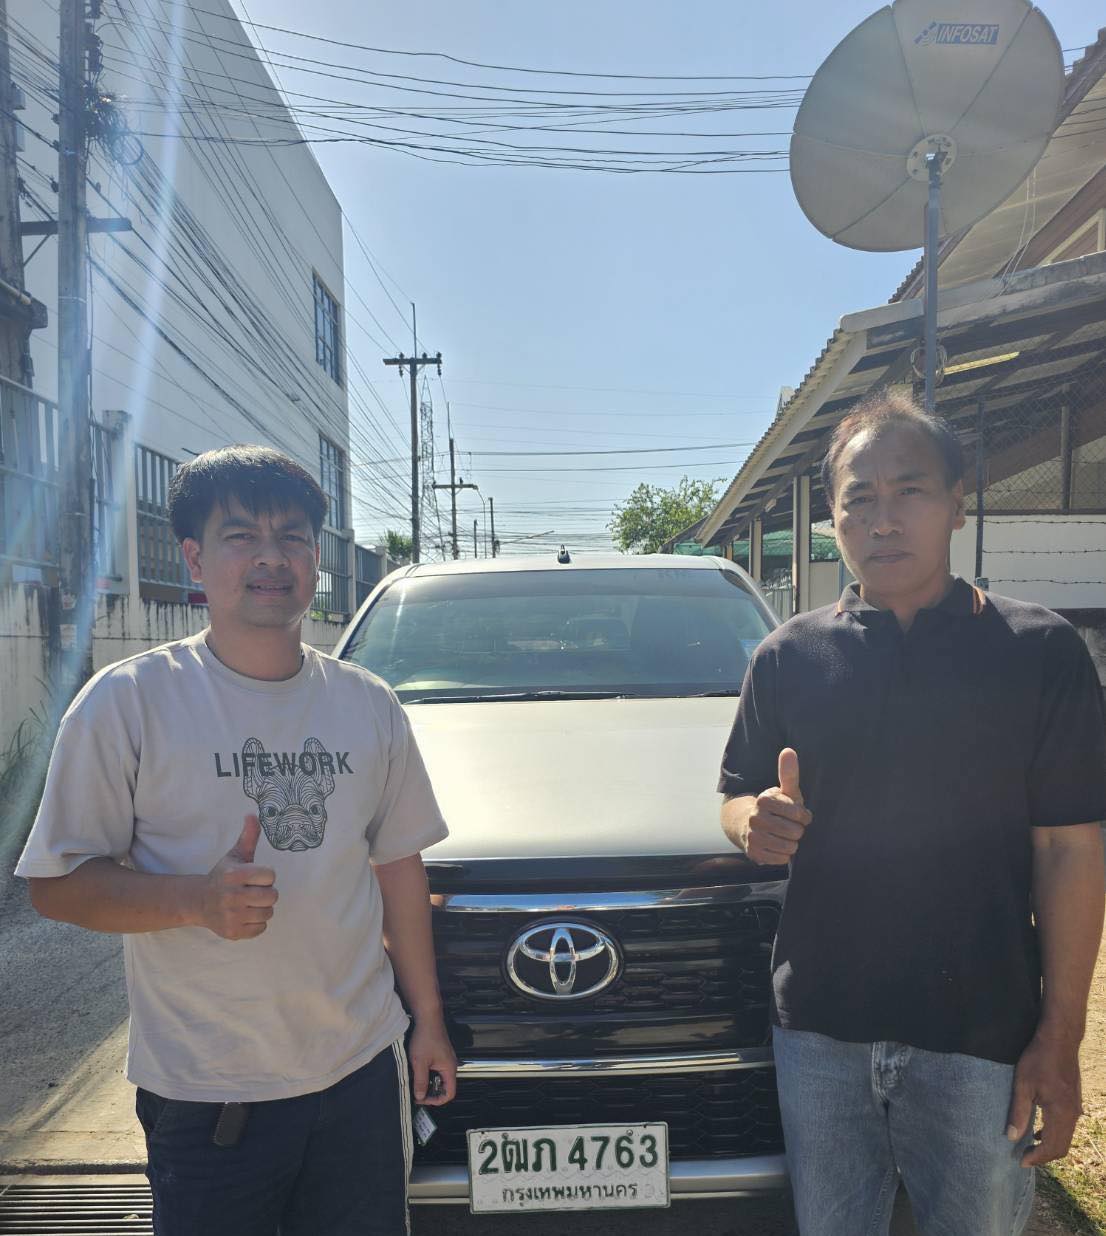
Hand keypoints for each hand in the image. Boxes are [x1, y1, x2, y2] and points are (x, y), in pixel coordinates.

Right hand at [198, 814, 277, 940]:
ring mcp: (231, 916)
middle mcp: (231, 896)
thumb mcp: (235, 855)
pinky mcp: (233, 932)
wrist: (199, 902)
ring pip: (268, 913)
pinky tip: (244, 916)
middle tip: (252, 891)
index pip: (271, 875)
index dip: (265, 876)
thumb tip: (252, 815)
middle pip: (272, 896)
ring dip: (262, 909)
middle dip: (265, 893)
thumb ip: (248, 836)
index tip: (254, 877)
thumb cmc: (224, 876)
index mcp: (234, 874)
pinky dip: (256, 924)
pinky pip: (261, 929)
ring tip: (248, 903)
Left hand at [409, 1013, 457, 1105]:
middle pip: (444, 1087)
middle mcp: (450, 1065)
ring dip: (428, 1082)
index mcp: (449, 1069)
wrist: (427, 1018)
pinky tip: (418, 1070)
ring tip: (416, 1081)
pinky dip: (428, 1074)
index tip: (423, 1099)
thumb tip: (420, 1096)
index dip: (436, 1100)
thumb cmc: (426, 1037)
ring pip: (439, 1078)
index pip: (449, 1093)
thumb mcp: (420, 1062)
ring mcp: (446, 1059)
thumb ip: (420, 1081)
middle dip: (431, 1092)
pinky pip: (437, 1070)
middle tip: (417, 1092)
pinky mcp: (440, 1055)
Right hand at [744, 748, 811, 864]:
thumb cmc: (776, 808)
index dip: (803, 816)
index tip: (797, 814)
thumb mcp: (785, 791)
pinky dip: (783, 854)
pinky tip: (777, 846)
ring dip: (791, 844)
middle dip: (797, 831)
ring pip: (789, 847)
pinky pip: (781, 858)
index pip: (799, 814)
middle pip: (795, 832)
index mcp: (764, 800)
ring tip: (784, 836)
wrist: (749, 826)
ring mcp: (753, 836)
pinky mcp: (753, 853)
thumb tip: (789, 750)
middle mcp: (755, 817)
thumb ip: (789, 773)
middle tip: (790, 826)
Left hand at [1006, 1033, 1082, 1165]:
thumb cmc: (1038, 1059)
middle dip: (1043, 1156)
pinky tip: (1039, 1129)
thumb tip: (1011, 1137)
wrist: (1060, 1040)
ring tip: (1028, 1145)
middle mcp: (1072, 1115)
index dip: (1036, 1158)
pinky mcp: (1074, 1102)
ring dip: (1049, 1146)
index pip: (1051, 1147)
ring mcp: (1076, 1108)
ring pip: (1066, 1138)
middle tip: (1023, 1157)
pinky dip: (1054, 1134)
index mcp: (1060, 1113)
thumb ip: (1019, 1112)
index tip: (1020, 1161)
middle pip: (1061, 1147)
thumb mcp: (1023, 1084)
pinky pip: (1067, 1127)